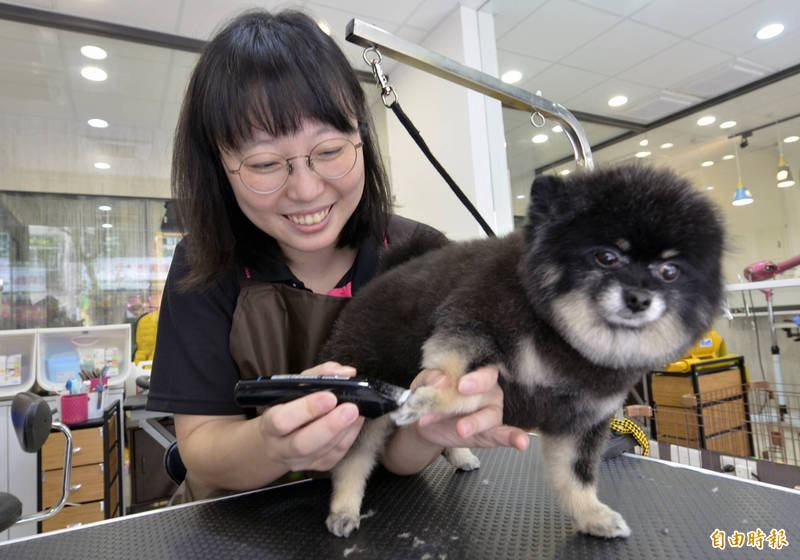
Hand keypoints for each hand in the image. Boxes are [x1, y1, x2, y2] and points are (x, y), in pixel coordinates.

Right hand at [258, 362, 363, 471]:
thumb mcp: (295, 386)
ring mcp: (299, 461)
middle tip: (350, 409)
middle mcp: (281, 447)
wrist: (278, 437)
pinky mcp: (317, 465)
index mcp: (269, 425)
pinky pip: (336, 455)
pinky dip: (350, 436)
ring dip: (344, 430)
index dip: (306, 409)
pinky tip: (357, 421)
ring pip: (323, 451)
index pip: (283, 421)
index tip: (329, 396)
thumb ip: (319, 375)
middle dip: (330, 426)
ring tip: (357, 411)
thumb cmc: (288, 406)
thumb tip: (346, 372)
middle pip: (303, 444)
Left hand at [412, 366, 528, 450]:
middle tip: (461, 391)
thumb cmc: (430, 395)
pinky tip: (521, 442)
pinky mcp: (490, 433)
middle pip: (490, 388)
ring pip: (490, 415)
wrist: (422, 421)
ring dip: (476, 422)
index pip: (483, 370)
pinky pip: (504, 435)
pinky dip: (513, 438)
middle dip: (477, 389)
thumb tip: (439, 379)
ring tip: (461, 429)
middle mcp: (488, 391)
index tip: (461, 384)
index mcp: (475, 373)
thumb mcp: (424, 383)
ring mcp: (491, 412)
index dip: (476, 376)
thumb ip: (430, 378)